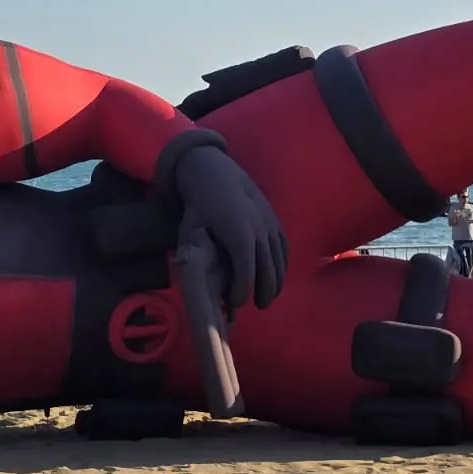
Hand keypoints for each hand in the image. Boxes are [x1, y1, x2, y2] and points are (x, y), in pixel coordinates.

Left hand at [171, 144, 287, 309]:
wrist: (210, 167)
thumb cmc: (197, 201)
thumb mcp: (190, 228)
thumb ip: (194, 253)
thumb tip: (193, 280)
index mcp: (238, 232)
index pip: (246, 272)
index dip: (242, 292)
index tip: (235, 304)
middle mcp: (258, 227)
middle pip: (267, 268)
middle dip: (263, 290)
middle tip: (257, 306)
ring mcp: (269, 220)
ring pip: (278, 257)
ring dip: (276, 279)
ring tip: (269, 296)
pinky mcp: (273, 215)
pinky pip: (283, 243)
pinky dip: (283, 261)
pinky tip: (278, 274)